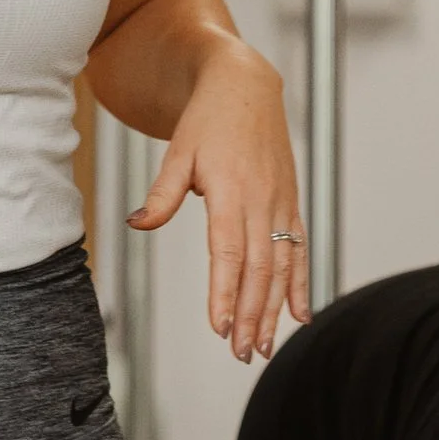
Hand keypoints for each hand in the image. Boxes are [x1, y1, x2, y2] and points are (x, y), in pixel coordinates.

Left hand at [128, 39, 308, 363]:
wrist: (246, 86)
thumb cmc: (208, 120)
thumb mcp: (178, 152)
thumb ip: (162, 194)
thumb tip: (138, 225)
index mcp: (231, 191)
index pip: (228, 252)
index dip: (226, 292)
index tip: (221, 326)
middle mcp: (262, 201)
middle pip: (259, 269)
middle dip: (252, 315)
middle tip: (242, 353)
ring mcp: (281, 204)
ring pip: (281, 266)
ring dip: (273, 310)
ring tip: (263, 346)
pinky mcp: (290, 204)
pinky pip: (299, 250)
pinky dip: (300, 283)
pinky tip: (299, 315)